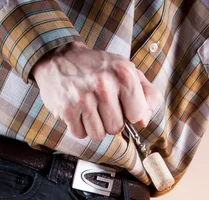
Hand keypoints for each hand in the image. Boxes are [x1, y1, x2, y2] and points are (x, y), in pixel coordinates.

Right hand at [32, 41, 162, 139]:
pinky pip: (81, 134)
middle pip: (117, 128)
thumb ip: (147, 95)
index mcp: (124, 74)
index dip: (130, 114)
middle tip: (101, 104)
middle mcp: (104, 84)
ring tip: (90, 108)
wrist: (60, 56)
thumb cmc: (100, 68)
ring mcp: (84, 97)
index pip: (138, 115)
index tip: (123, 104)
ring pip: (99, 135)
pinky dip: (80, 127)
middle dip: (110, 121)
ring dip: (95, 126)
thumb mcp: (128, 71)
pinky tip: (78, 110)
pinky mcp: (67, 108)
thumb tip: (144, 121)